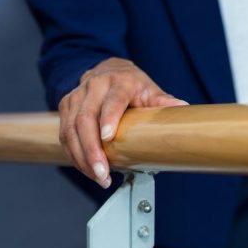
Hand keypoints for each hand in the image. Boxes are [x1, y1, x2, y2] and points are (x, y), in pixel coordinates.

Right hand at [58, 57, 187, 188]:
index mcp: (118, 82)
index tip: (108, 138)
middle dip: (91, 149)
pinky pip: (65, 134)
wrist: (107, 70)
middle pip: (85, 118)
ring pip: (71, 128)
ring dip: (81, 157)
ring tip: (97, 177)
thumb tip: (182, 107)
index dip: (108, 118)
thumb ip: (163, 101)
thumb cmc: (132, 85)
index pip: (111, 100)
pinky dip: (74, 154)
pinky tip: (86, 169)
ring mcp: (76, 96)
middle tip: (102, 173)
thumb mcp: (150, 90)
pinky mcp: (66, 107)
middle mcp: (93, 86)